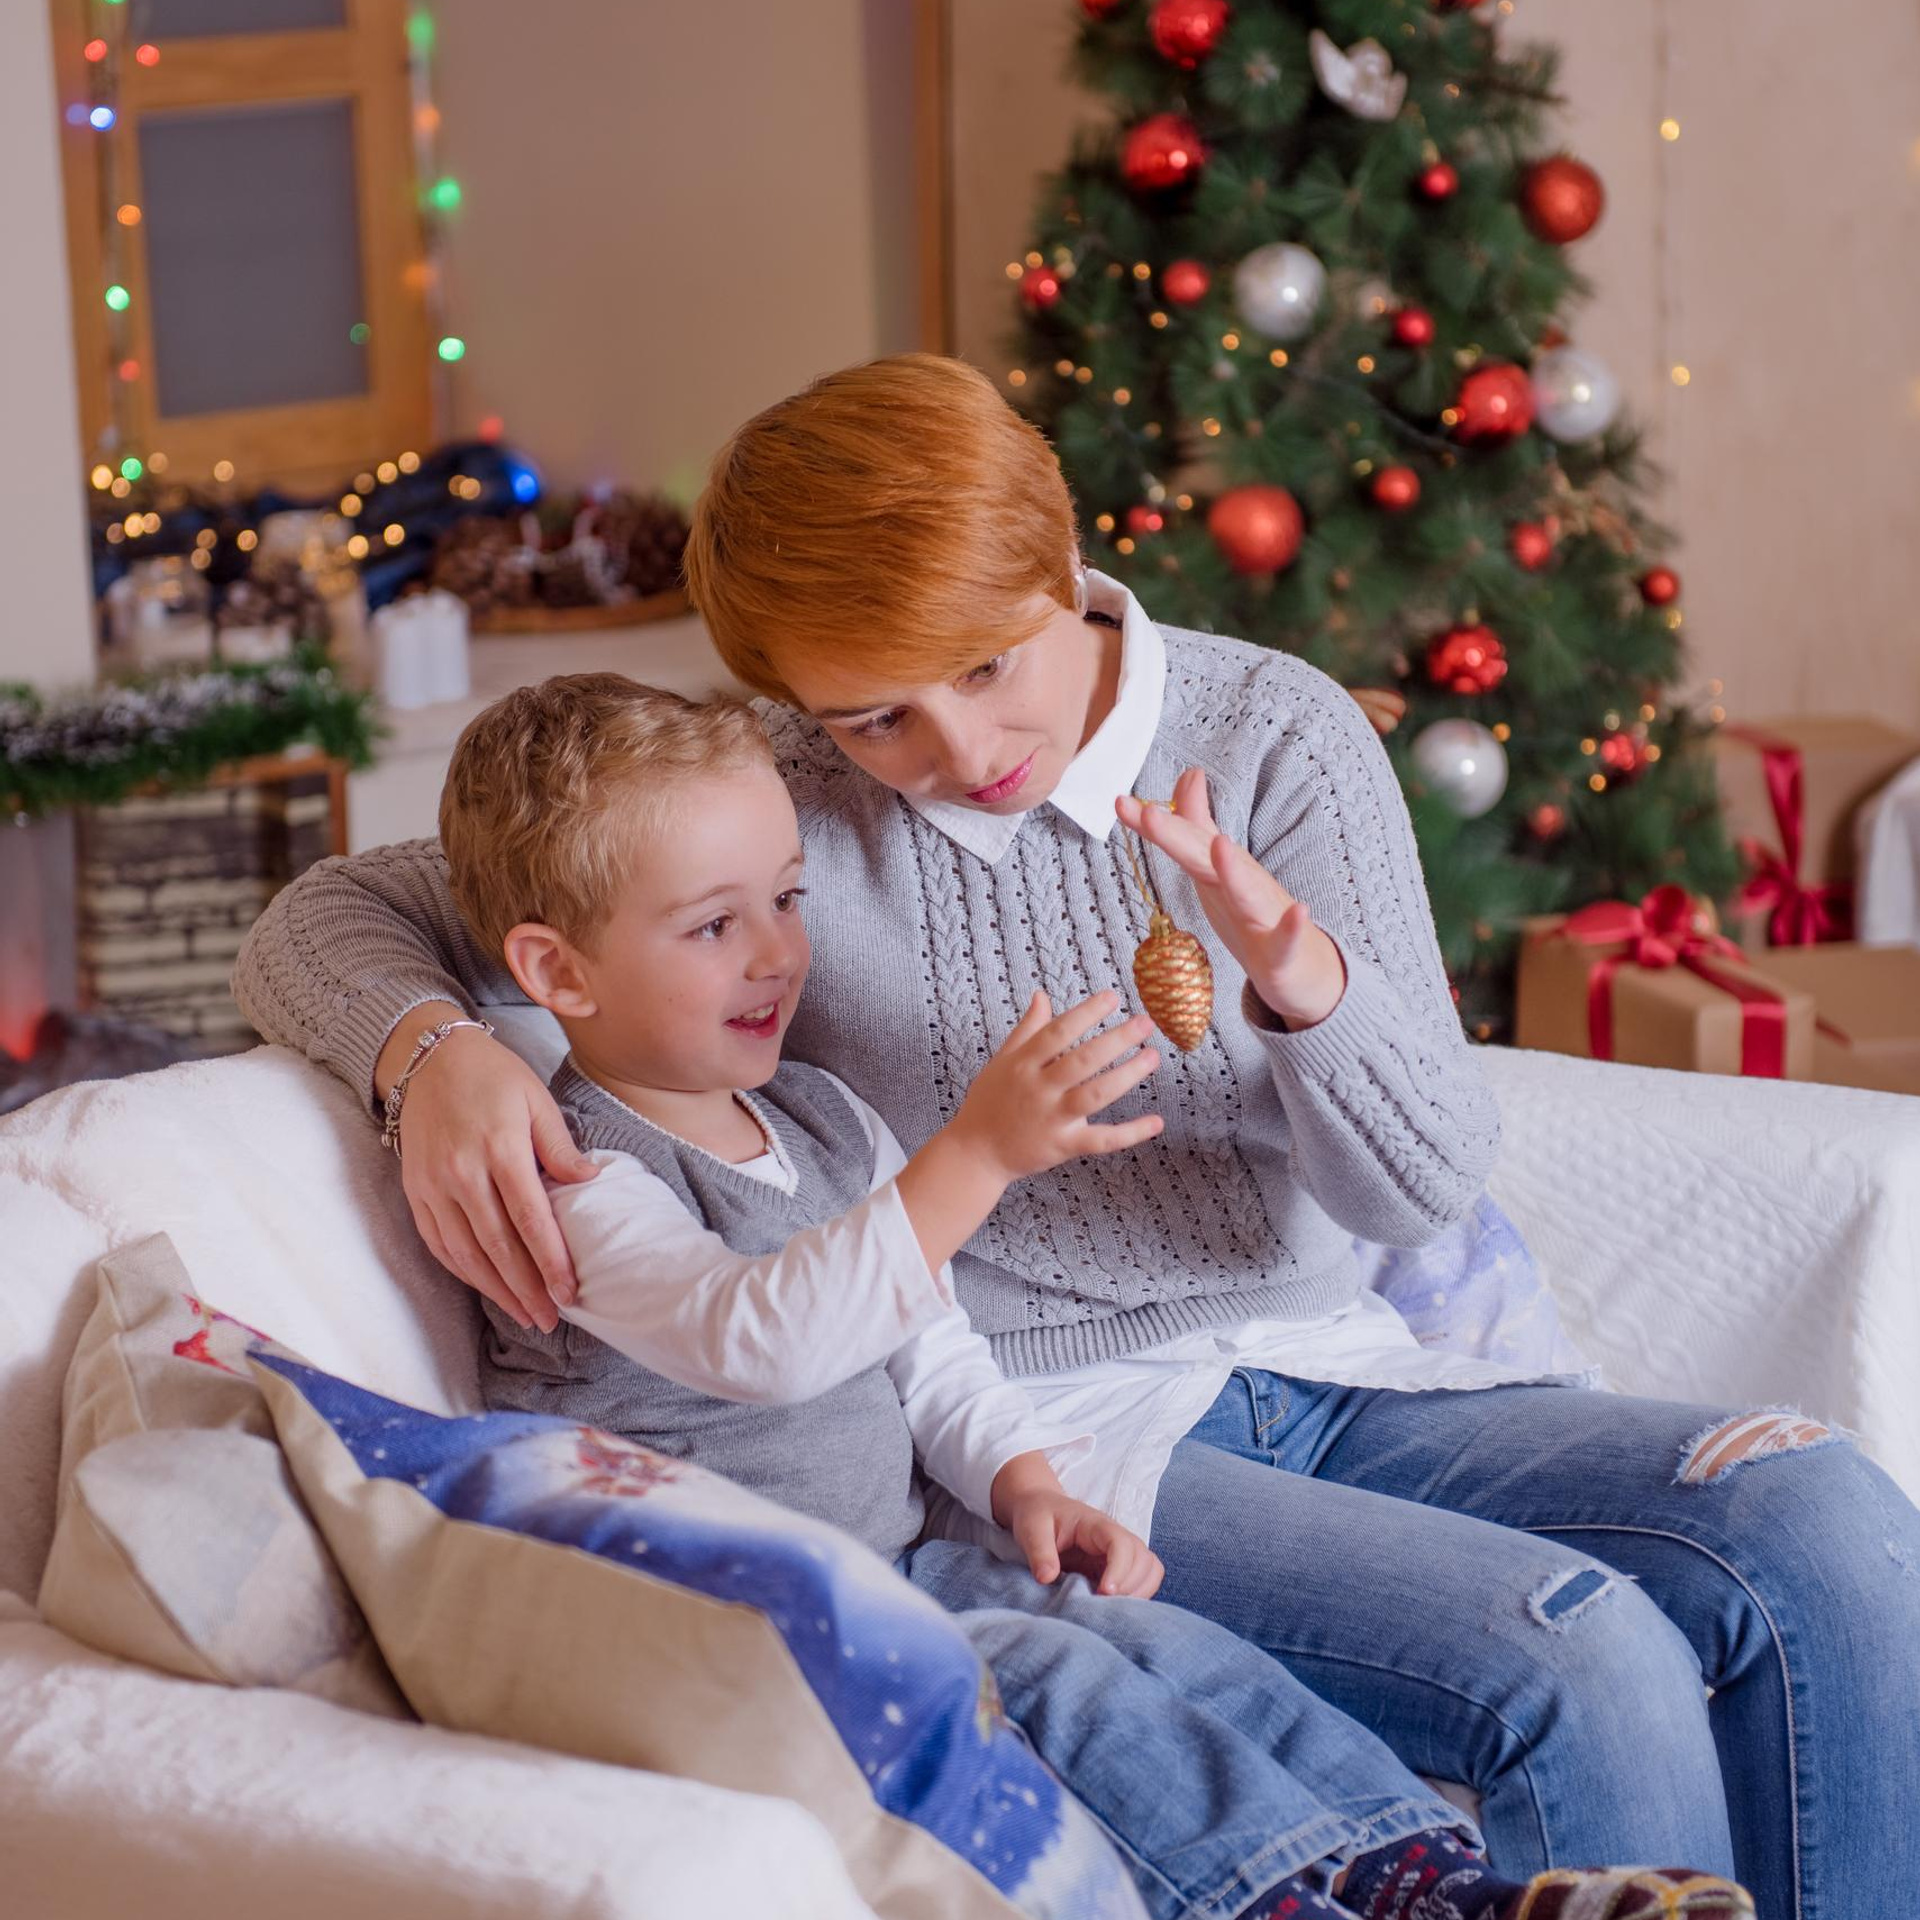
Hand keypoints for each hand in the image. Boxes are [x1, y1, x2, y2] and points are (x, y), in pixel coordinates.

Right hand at [385, 1011, 599, 1331]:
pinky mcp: (415, 1191)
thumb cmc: (493, 1076)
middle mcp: (462, 1173)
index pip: (530, 1219)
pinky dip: (463, 1270)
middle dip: (526, 1289)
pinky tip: (486, 1287)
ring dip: (496, 1290)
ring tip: (524, 1314)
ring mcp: (433, 1185)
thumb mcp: (536, 1099)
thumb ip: (560, 1146)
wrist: (429, 1057)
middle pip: (498, 1246)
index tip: (569, 1292)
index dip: (550, 1261)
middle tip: (549, 1319)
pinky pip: (439, 1242)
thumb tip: (589, 1181)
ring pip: (466, 1252)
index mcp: (500, 1148)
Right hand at [947, 990, 1163, 1184]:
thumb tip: (1042, 995)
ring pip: (1096, 1095)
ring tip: (1152, 1057)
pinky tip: (1157, 1121)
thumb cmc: (989, 1102)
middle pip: (1082, 1060)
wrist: (975, 1153)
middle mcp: (1038, 1089)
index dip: (1086, 1013)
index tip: (1112, 998)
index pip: (1058, 1032)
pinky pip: (1102, 1140)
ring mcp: (1052, 1119)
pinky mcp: (1064, 1146)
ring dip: (1127, 1075)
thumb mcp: (1001, 1061)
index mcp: (1022, 1064)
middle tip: (1145, 1023)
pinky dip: (1131, 1133)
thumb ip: (1026, 1029)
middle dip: (1116, 1039)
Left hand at [991, 1453, 1163, 1598]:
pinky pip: (1142, 1581)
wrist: (1039, 1508)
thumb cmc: (1036, 1515)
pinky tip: (1111, 1607)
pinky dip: (1136, 1596)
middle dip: (1130, 1586)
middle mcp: (1114, 1537)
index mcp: (1095, 1525)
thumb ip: (1039, 1551)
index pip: (1122, 1543)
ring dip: (1138, 1592)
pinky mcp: (1117, 1567)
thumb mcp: (1031, 1528)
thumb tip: (1046, 1578)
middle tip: (1101, 1604)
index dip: (1119, 1569)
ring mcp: (1119, 1552)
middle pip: (1144, 1559)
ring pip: (1150, 1570)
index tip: (1103, 1592)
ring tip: (1108, 1608)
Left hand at [1116, 768, 1346, 1028]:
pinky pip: (1287, 940)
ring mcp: (1264, 916)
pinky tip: (1300, 911)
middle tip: (1149, 813)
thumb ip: (1197, 824)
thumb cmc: (1253, 914)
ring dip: (1233, 871)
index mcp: (1218, 870)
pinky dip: (1292, 926)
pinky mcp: (1283, 951)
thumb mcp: (1216, 869)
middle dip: (1177, 836)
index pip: (1181, 842)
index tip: (1119, 803)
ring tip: (1220, 844)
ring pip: (1246, 893)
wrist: (1301, 967)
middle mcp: (1241, 885)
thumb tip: (1189, 775)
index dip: (1152, 825)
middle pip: (1205, 859)